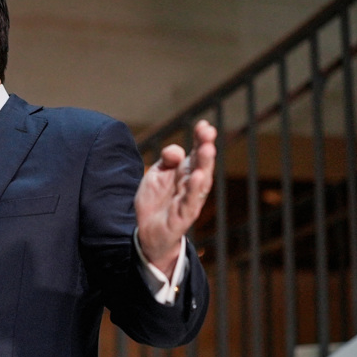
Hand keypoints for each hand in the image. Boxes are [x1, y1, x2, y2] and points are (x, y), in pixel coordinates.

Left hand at [135, 119, 216, 277]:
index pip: (196, 152)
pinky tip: (197, 176)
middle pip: (202, 164)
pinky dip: (194, 189)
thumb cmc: (156, 201)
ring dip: (205, 165)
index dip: (200, 139)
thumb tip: (176, 151)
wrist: (148, 232)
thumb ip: (166, 160)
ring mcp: (189, 200)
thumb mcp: (157, 175)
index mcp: (186, 172)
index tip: (204, 125)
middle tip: (208, 133)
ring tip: (207, 149)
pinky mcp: (183, 216)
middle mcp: (191, 185)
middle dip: (205, 148)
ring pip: (201, 182)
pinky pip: (190, 202)